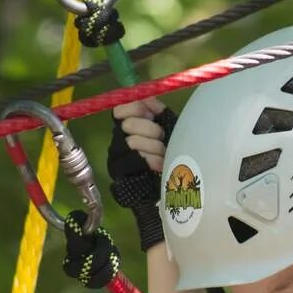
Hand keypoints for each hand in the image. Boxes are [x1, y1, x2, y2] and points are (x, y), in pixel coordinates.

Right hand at [108, 97, 177, 250]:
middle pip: (129, 123)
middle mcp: (118, 142)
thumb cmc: (174, 158)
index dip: (137, 108)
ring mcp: (117, 160)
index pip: (121, 109)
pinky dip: (152, 161)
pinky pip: (135, 159)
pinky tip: (160, 167)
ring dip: (155, 147)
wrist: (174, 194)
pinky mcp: (120, 176)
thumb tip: (148, 98)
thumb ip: (158, 111)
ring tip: (164, 157)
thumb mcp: (170, 129)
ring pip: (132, 140)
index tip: (152, 115)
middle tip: (162, 140)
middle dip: (152, 130)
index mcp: (129, 128)